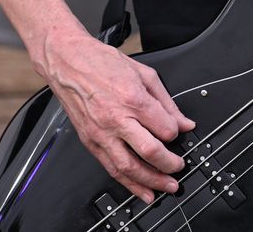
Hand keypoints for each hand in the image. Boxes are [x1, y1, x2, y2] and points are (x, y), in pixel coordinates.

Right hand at [38, 28, 195, 203]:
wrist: (67, 62)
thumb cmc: (102, 63)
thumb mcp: (144, 73)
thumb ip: (166, 101)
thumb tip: (184, 122)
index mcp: (132, 99)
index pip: (164, 128)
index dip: (177, 134)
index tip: (179, 133)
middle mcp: (116, 119)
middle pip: (149, 152)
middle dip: (169, 165)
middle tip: (179, 168)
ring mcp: (101, 133)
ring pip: (129, 167)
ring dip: (150, 182)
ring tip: (165, 187)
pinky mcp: (90, 141)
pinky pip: (111, 168)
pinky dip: (128, 183)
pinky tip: (141, 190)